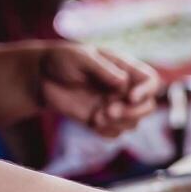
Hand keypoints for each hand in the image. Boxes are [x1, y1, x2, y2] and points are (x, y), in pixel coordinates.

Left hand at [38, 43, 160, 137]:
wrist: (40, 78)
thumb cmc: (61, 60)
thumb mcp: (80, 58)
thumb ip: (103, 69)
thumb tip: (123, 82)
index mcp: (125, 69)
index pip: (150, 81)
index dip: (146, 91)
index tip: (130, 97)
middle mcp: (124, 89)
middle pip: (148, 106)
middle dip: (133, 113)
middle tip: (109, 112)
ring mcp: (115, 106)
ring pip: (133, 123)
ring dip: (117, 123)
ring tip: (96, 117)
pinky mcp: (103, 121)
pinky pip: (115, 133)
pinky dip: (106, 131)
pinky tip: (91, 122)